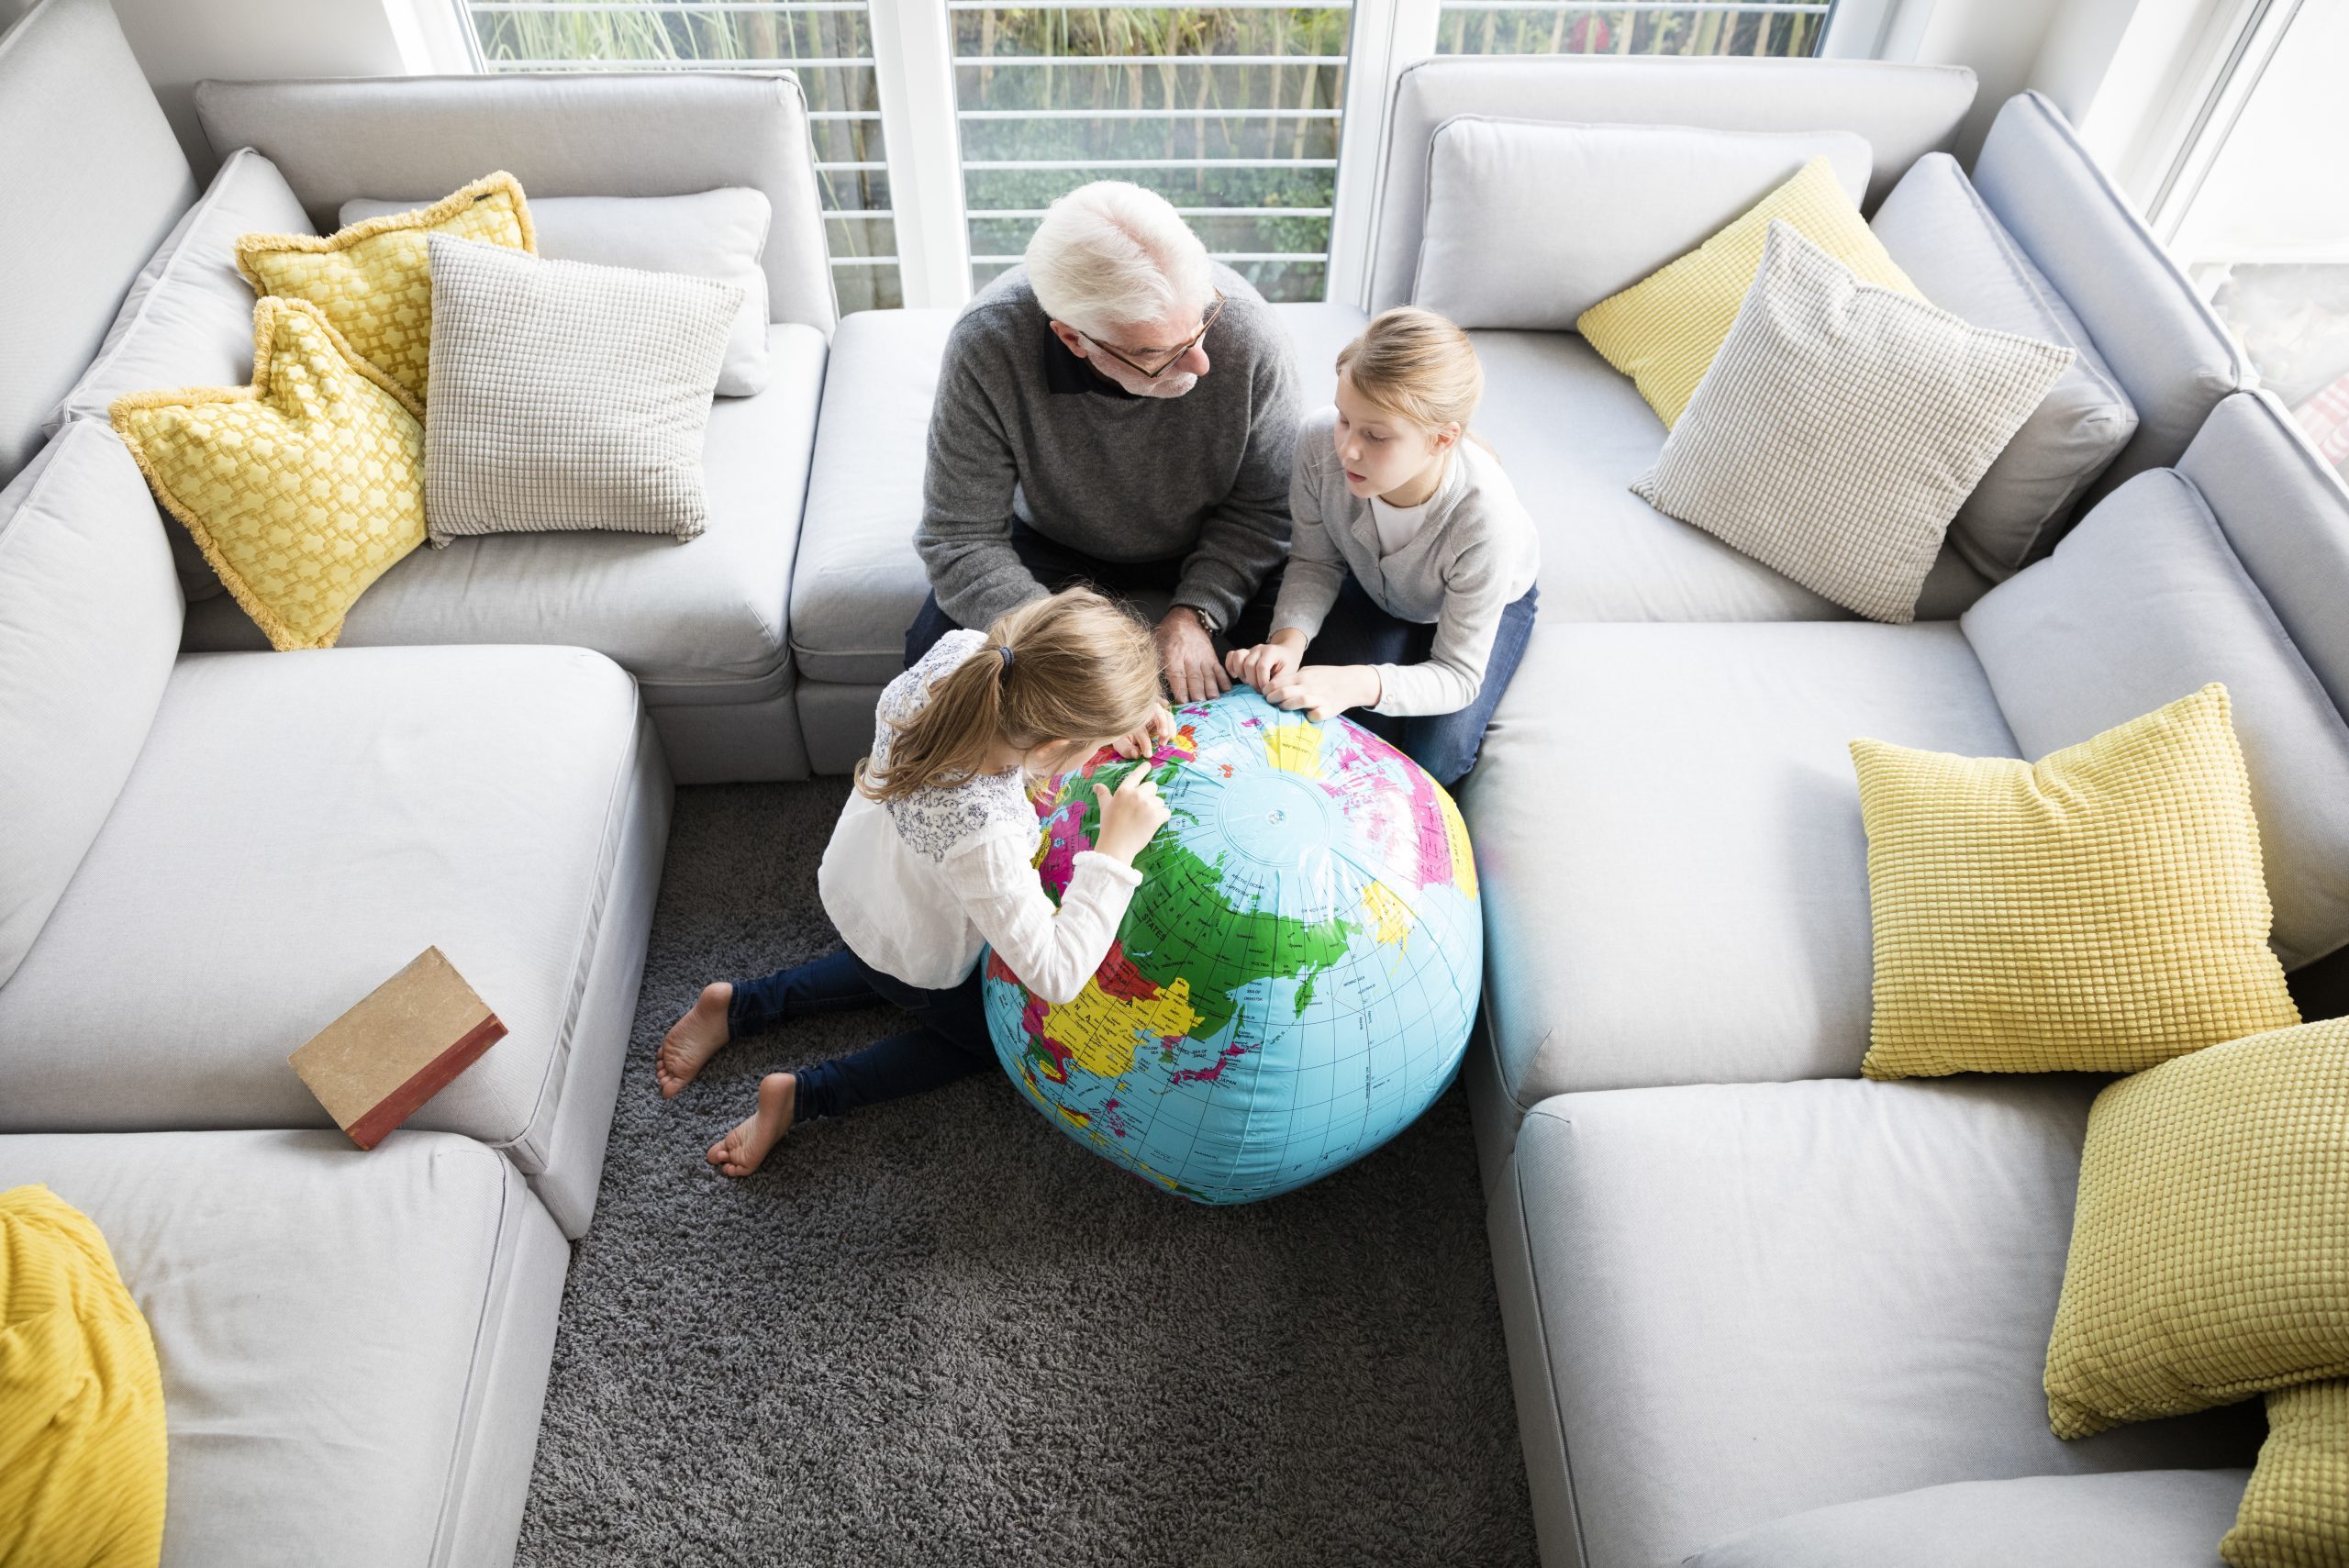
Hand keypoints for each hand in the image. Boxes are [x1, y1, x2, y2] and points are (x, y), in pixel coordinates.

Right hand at [1092, 766, 1169, 863]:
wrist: (1116, 846)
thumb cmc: (1109, 826)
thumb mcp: (1105, 807)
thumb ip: (1103, 794)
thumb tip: (1096, 786)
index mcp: (1123, 790)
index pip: (1136, 775)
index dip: (1143, 769)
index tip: (1148, 764)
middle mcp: (1136, 794)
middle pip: (1152, 786)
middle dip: (1150, 795)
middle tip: (1143, 808)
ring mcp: (1147, 805)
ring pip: (1160, 800)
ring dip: (1156, 809)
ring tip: (1146, 819)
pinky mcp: (1156, 816)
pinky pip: (1166, 812)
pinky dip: (1162, 818)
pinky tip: (1154, 824)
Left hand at [1111, 706, 1175, 760]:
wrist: (1122, 725)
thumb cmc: (1122, 735)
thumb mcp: (1120, 744)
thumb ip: (1126, 749)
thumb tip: (1137, 754)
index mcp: (1132, 719)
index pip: (1141, 729)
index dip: (1145, 743)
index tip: (1148, 755)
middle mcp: (1144, 712)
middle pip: (1158, 712)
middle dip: (1163, 726)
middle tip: (1162, 743)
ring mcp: (1153, 712)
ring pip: (1166, 714)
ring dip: (1169, 728)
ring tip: (1164, 742)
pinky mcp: (1160, 715)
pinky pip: (1169, 717)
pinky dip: (1172, 727)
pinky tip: (1169, 737)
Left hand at [1156, 609, 1230, 704]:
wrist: (1186, 619)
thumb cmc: (1167, 636)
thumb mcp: (1156, 647)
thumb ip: (1158, 666)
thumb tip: (1157, 687)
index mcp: (1173, 655)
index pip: (1178, 675)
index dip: (1181, 689)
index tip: (1184, 702)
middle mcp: (1190, 657)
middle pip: (1194, 677)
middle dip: (1197, 692)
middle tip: (1200, 705)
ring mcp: (1203, 657)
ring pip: (1208, 675)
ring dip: (1211, 688)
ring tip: (1213, 700)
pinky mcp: (1212, 657)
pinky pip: (1219, 669)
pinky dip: (1223, 680)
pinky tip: (1227, 690)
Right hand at [1225, 630, 1304, 691]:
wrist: (1286, 653)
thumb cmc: (1288, 664)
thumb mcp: (1289, 673)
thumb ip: (1279, 682)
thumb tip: (1268, 692)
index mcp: (1271, 651)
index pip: (1261, 667)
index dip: (1262, 681)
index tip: (1265, 691)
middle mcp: (1259, 648)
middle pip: (1248, 664)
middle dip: (1252, 681)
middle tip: (1259, 689)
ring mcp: (1250, 650)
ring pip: (1237, 658)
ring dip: (1241, 674)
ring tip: (1248, 682)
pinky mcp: (1244, 653)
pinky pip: (1231, 656)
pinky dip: (1230, 666)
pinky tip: (1235, 675)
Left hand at [1264, 664, 1379, 722]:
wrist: (1353, 682)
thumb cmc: (1327, 677)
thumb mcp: (1310, 671)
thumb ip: (1294, 677)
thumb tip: (1275, 685)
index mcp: (1303, 676)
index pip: (1278, 682)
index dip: (1267, 689)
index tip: (1264, 694)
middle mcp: (1310, 686)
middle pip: (1284, 692)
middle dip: (1272, 698)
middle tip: (1269, 701)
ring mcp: (1320, 698)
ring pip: (1298, 702)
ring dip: (1286, 706)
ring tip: (1283, 708)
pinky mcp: (1329, 710)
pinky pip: (1315, 715)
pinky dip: (1309, 717)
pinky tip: (1305, 716)